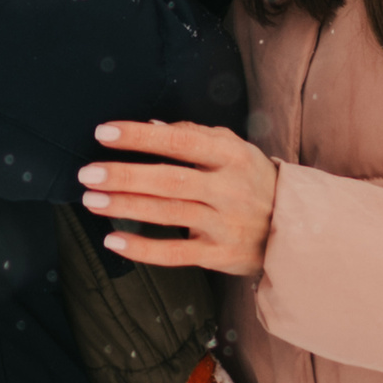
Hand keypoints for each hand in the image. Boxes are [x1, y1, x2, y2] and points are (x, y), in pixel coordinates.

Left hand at [79, 119, 277, 276]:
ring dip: (126, 206)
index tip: (105, 132)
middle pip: (170, 180)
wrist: (293, 228)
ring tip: (92, 200)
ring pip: (169, 214)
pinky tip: (114, 241)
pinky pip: (175, 254)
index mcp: (230, 156)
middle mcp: (228, 189)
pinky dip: (143, 249)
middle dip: (125, 175)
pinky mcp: (218, 255)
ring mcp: (223, 224)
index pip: (180, 141)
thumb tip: (153, 127)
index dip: (141, 136)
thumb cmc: (252, 180)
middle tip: (89, 173)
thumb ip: (195, 135)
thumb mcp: (234, 149)